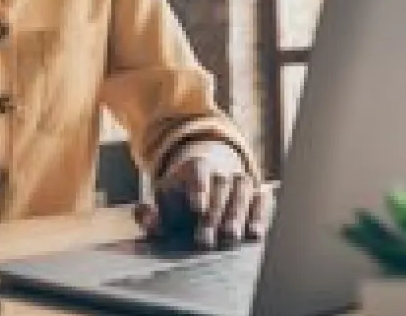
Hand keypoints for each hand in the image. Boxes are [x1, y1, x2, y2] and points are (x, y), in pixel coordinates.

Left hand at [135, 141, 271, 248]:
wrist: (213, 170)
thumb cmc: (182, 196)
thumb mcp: (165, 198)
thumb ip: (150, 212)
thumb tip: (144, 217)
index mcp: (196, 166)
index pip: (198, 173)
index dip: (199, 188)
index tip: (197, 207)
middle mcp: (222, 171)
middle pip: (221, 188)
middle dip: (214, 214)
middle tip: (207, 240)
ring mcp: (242, 180)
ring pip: (242, 193)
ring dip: (237, 214)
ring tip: (232, 236)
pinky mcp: (258, 194)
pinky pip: (262, 202)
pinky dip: (260, 214)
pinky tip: (255, 233)